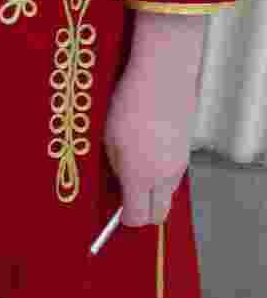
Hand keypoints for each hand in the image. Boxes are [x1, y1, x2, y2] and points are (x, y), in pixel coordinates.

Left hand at [103, 65, 196, 226]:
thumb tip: (122, 181)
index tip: (118, 212)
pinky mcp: (188, 153)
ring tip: (138, 168)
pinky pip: (174, 176)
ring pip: (168, 195)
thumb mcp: (109, 135)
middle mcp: (164, 177)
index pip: (138, 216)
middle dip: (144, 213)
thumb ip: (116, 165)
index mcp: (140, 176)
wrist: (164, 78)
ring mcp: (180, 166)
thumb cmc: (129, 103)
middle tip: (128, 198)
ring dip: (154, 192)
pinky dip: (163, 175)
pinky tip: (151, 152)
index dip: (126, 219)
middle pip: (159, 214)